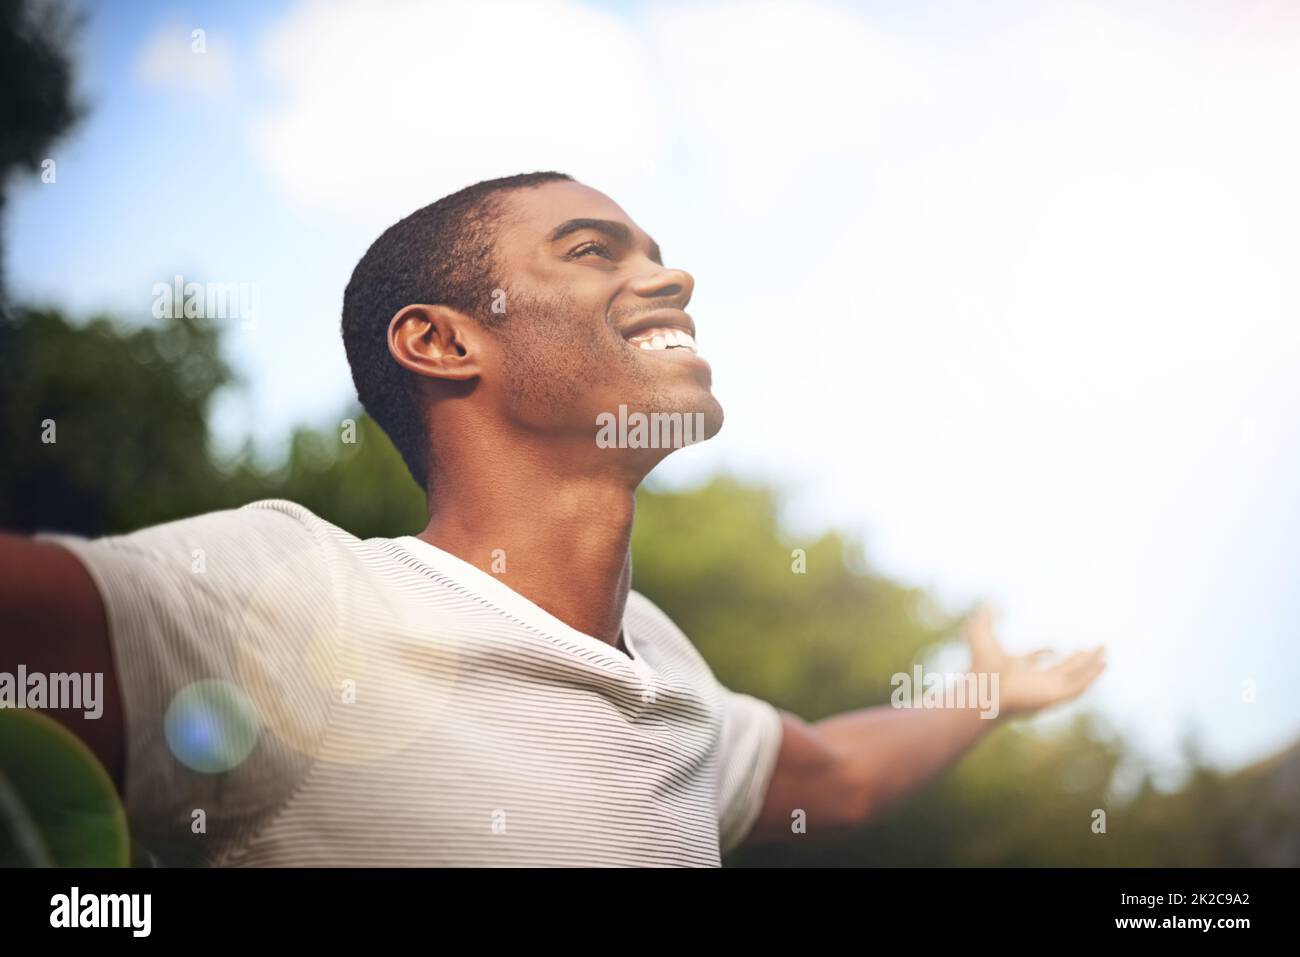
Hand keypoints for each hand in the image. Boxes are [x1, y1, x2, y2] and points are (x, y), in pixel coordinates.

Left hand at [964, 604, 1105, 718]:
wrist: (985, 688)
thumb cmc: (980, 665)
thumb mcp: (981, 634)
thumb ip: (986, 617)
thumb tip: (988, 600)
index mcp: (1016, 669)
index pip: (1034, 661)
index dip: (1043, 651)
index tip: (1055, 645)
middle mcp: (1033, 681)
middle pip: (1061, 670)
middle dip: (1077, 659)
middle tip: (1092, 647)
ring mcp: (1046, 689)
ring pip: (1075, 676)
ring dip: (1090, 664)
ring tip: (1104, 650)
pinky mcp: (1057, 696)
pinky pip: (1080, 686)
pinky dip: (1092, 675)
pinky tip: (1103, 663)